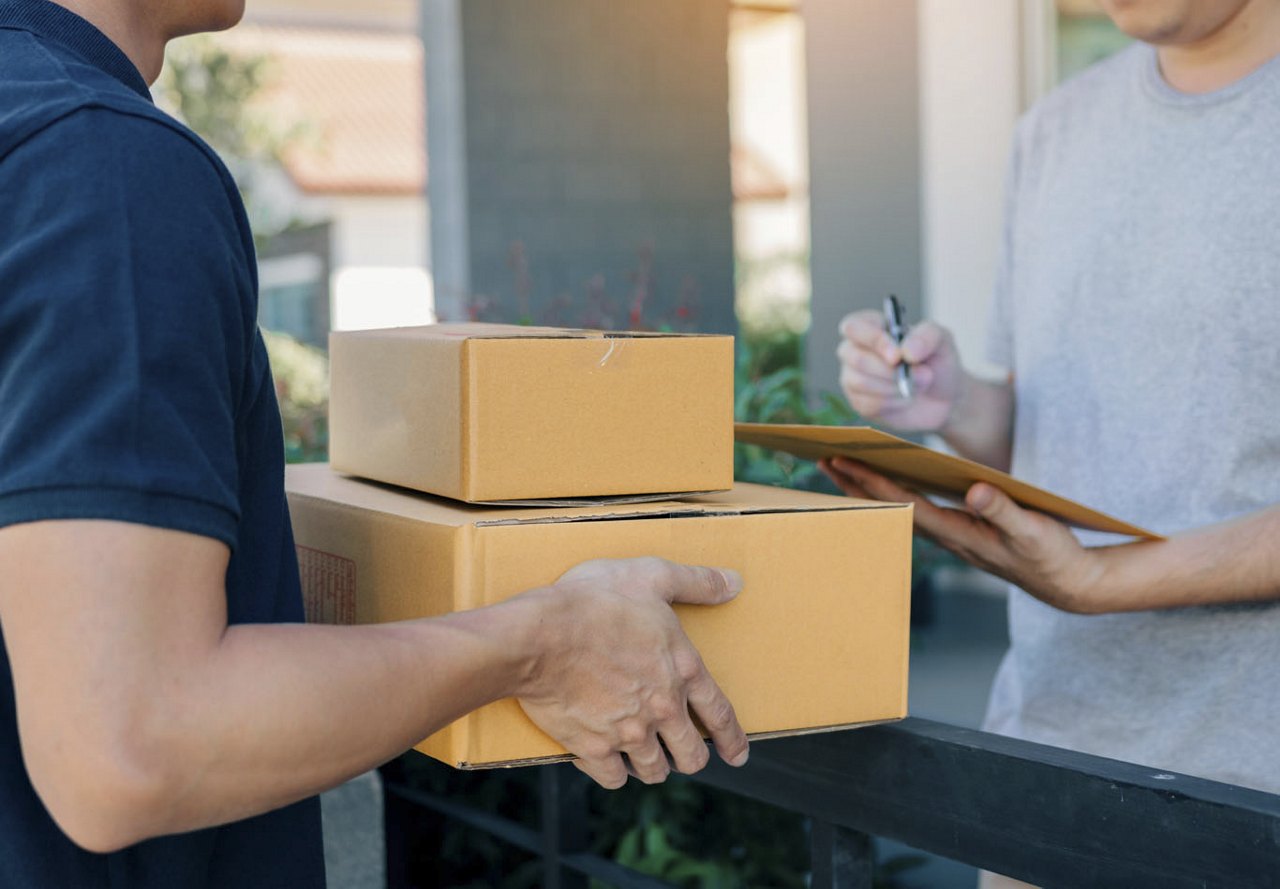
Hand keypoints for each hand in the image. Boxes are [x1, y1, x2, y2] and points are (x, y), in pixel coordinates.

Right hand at [513, 558, 749, 788]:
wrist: (540, 636)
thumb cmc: (595, 601)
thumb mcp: (652, 576)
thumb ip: (696, 582)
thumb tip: (734, 582)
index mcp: (682, 670)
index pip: (719, 714)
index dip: (733, 739)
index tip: (738, 755)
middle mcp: (662, 708)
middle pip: (691, 754)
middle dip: (692, 758)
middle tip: (686, 756)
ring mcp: (628, 733)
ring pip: (653, 770)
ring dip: (654, 766)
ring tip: (648, 760)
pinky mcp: (593, 748)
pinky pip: (612, 777)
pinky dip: (612, 772)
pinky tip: (607, 761)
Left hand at [820, 458, 1106, 613]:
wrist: (1068, 583)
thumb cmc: (1052, 557)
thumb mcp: (1033, 531)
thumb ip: (1003, 511)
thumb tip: (974, 491)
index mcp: (959, 533)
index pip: (905, 502)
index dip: (873, 482)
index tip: (844, 463)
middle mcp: (948, 536)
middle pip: (892, 505)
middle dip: (856, 483)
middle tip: (822, 459)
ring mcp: (953, 536)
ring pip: (901, 507)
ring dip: (871, 488)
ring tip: (841, 467)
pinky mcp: (962, 533)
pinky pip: (918, 509)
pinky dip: (896, 493)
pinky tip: (888, 482)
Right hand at [838, 311, 966, 431]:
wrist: (943, 397)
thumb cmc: (937, 361)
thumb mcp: (942, 341)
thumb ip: (926, 337)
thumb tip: (906, 351)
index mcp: (871, 326)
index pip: (854, 327)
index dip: (873, 340)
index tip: (897, 356)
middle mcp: (855, 350)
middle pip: (856, 359)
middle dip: (890, 371)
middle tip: (922, 374)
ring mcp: (853, 377)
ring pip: (861, 382)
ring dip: (895, 387)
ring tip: (917, 385)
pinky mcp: (859, 402)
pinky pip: (869, 404)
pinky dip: (894, 402)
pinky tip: (906, 398)